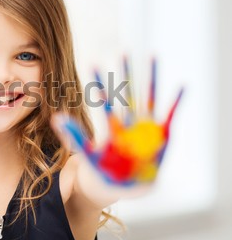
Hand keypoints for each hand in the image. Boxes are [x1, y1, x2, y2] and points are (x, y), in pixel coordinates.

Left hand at [52, 57, 182, 187]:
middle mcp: (128, 124)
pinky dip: (176, 102)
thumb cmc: (102, 172)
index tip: (93, 64)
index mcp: (112, 128)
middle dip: (126, 73)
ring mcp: (146, 129)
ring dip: (151, 77)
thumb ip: (74, 137)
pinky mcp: (161, 136)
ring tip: (152, 55)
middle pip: (128, 94)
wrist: (121, 188)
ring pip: (148, 98)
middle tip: (123, 51)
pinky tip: (182, 86)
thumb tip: (56, 117)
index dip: (100, 85)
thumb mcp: (87, 155)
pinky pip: (170, 116)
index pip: (106, 102)